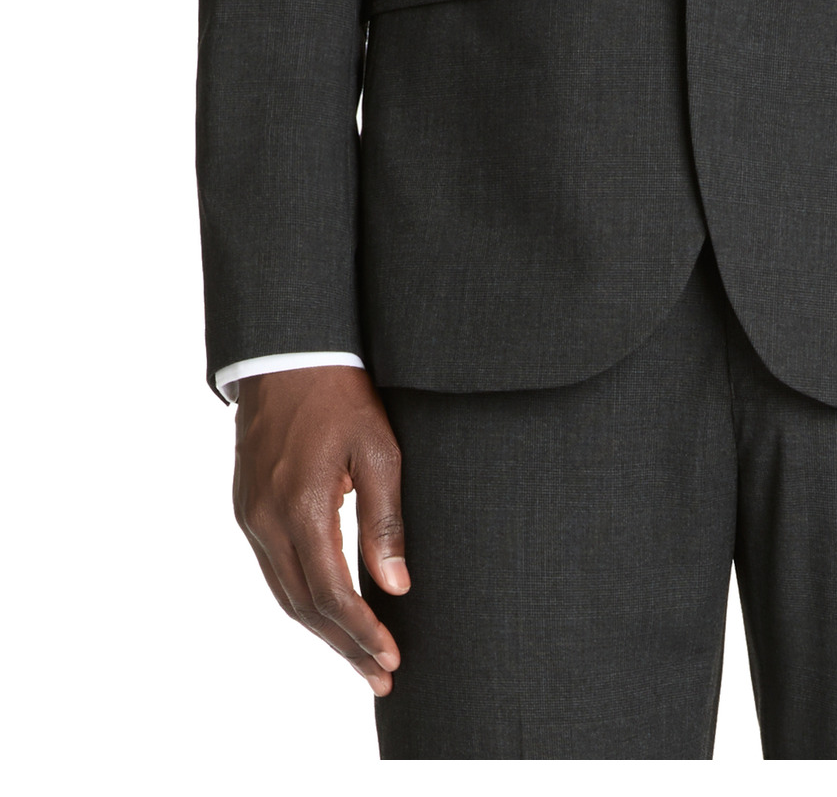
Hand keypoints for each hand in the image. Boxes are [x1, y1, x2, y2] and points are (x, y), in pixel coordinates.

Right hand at [232, 365, 408, 694]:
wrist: (286, 355)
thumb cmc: (341, 396)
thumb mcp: (378, 449)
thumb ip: (384, 519)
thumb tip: (396, 585)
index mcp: (301, 507)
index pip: (332, 593)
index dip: (363, 633)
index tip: (392, 658)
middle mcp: (267, 521)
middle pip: (305, 607)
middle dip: (344, 646)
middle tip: (381, 676)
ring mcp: (250, 517)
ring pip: (284, 594)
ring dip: (322, 631)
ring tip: (359, 658)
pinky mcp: (246, 509)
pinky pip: (273, 571)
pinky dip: (301, 601)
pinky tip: (327, 613)